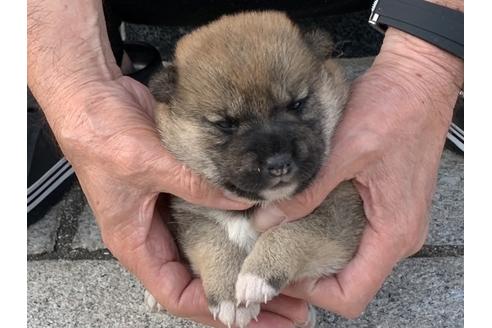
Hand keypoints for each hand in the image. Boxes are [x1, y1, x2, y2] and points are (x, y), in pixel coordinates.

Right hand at [46, 75, 309, 326]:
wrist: (93, 95)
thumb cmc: (100, 134)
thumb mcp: (148, 165)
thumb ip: (196, 186)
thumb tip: (244, 202)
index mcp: (136, 242)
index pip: (176, 293)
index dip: (212, 308)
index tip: (250, 314)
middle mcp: (155, 233)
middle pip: (201, 278)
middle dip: (241, 294)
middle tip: (288, 306)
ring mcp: (172, 211)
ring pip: (212, 249)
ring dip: (246, 262)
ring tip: (288, 275)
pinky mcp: (184, 188)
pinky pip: (215, 214)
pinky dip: (241, 223)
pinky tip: (269, 227)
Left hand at [252, 28, 462, 317]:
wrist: (416, 80)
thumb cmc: (392, 111)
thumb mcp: (343, 152)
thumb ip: (307, 191)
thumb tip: (265, 220)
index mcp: (392, 233)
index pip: (351, 294)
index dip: (311, 293)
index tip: (278, 274)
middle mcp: (396, 236)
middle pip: (349, 281)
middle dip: (308, 277)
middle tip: (268, 257)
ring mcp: (393, 221)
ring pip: (351, 260)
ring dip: (315, 256)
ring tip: (277, 240)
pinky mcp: (384, 205)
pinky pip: (355, 237)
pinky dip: (326, 236)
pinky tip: (299, 220)